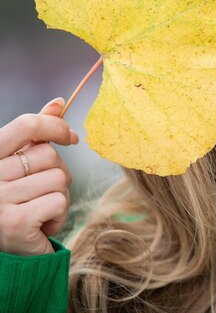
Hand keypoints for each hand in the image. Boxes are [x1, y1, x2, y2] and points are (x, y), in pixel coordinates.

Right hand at [0, 98, 78, 255]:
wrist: (7, 248)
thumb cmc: (17, 198)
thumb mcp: (21, 162)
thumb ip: (36, 134)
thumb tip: (57, 102)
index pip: (27, 125)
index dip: (56, 127)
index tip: (72, 137)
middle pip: (50, 155)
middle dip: (59, 172)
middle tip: (43, 191)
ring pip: (59, 179)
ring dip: (60, 196)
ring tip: (41, 209)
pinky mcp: (15, 223)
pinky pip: (58, 202)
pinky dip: (59, 214)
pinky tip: (42, 224)